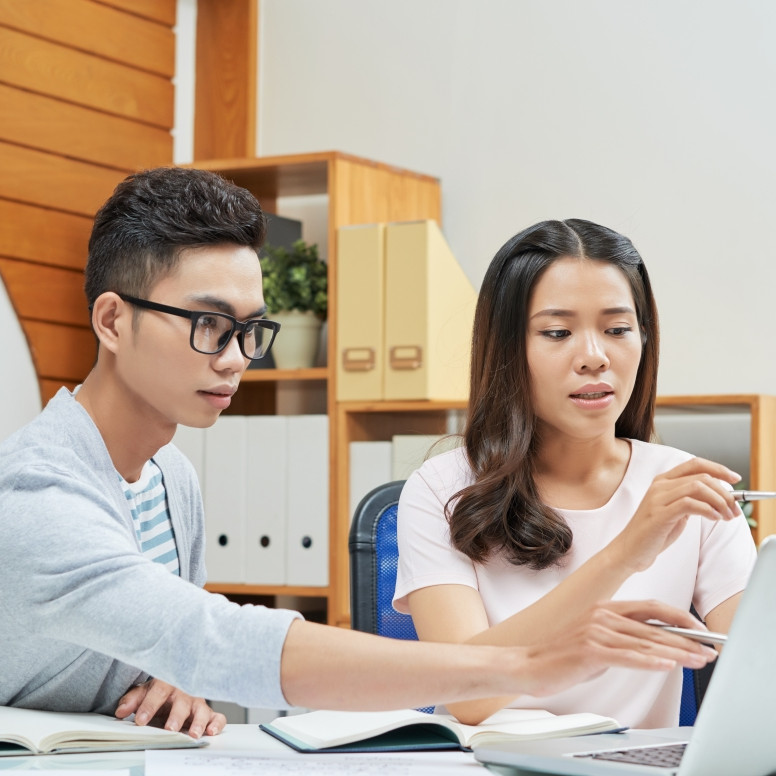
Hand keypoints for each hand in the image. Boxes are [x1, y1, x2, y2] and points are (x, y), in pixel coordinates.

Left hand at [115, 678, 225, 738]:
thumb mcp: (145, 692)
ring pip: (201, 709)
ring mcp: (197, 702)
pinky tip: (211, 731)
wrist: (178, 686)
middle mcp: (184, 692)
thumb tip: (121, 711)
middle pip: (182, 702)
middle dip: (176, 716)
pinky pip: (217, 716)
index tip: (140, 720)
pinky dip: (216, 723)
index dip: (149, 705)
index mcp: (167, 684)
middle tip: (170, 728)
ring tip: (193, 733)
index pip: (158, 692)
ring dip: (198, 722)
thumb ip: (133, 700)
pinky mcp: (208, 713)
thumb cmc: (161, 692)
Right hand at [516, 599, 717, 697]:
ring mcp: (595, 631)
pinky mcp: (589, 650)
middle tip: (708, 648)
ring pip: (644, 642)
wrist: (528, 665)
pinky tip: (667, 665)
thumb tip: (654, 648)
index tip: (700, 631)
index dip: (679, 618)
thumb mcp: (597, 642)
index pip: (650, 608)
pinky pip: (626, 656)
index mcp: (605, 608)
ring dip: (675, 653)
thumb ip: (622, 639)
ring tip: (697, 660)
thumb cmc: (562, 656)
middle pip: (653, 625)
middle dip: (685, 638)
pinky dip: (649, 662)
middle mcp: (602, 615)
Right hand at [611, 457, 739, 572]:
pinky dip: (708, 509)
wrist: (630, 549)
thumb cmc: (654, 532)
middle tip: (733, 509)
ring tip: (726, 516)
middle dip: (724, 492)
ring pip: (697, 487)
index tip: (735, 478)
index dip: (718, 468)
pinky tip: (714, 518)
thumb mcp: (676, 511)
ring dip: (719, 501)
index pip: (694, 464)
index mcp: (663, 481)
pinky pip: (689, 503)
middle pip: (701, 476)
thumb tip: (720, 496)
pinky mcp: (659, 513)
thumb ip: (692, 500)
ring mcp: (657, 498)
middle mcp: (659, 485)